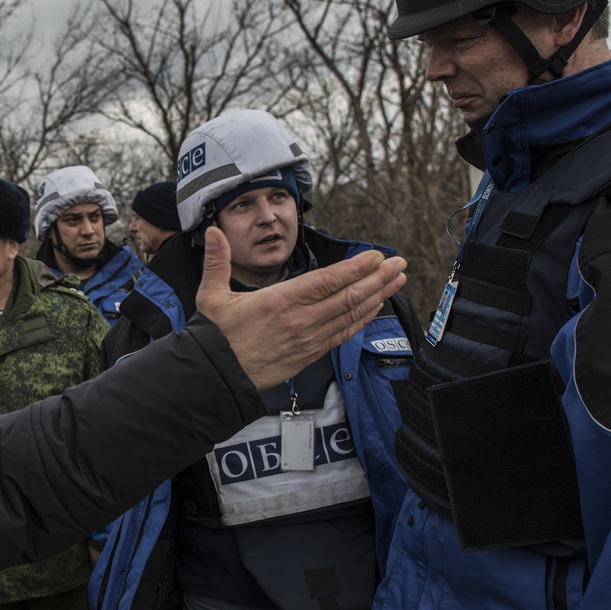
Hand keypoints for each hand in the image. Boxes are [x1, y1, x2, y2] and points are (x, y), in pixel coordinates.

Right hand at [195, 226, 406, 390]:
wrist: (218, 378)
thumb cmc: (217, 338)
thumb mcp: (211, 296)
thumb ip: (216, 261)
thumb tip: (213, 231)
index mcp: (281, 302)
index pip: (328, 280)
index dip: (357, 268)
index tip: (376, 256)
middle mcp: (301, 320)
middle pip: (349, 295)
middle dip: (378, 278)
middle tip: (399, 264)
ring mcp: (309, 338)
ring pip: (351, 314)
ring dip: (378, 296)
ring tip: (397, 281)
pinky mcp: (311, 354)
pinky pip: (344, 333)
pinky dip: (363, 319)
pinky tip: (376, 307)